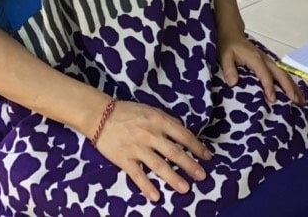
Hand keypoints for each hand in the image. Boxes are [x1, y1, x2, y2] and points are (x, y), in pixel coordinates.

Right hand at [91, 100, 211, 202]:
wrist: (100, 115)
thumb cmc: (129, 112)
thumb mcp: (152, 110)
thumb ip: (168, 122)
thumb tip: (184, 133)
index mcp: (159, 121)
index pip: (184, 135)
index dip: (197, 147)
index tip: (207, 157)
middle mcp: (151, 135)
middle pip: (175, 153)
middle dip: (190, 165)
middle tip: (202, 176)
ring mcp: (137, 149)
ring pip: (159, 166)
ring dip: (173, 178)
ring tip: (185, 189)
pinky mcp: (124, 160)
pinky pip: (138, 175)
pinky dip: (147, 187)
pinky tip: (156, 197)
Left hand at [219, 28, 304, 105]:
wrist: (232, 34)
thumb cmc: (228, 46)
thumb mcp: (224, 56)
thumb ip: (229, 69)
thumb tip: (233, 83)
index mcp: (256, 59)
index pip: (265, 74)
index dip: (269, 87)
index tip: (273, 99)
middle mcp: (265, 60)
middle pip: (280, 74)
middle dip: (289, 87)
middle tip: (296, 101)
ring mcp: (269, 61)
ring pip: (284, 74)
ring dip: (293, 86)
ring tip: (301, 100)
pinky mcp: (269, 64)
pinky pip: (282, 74)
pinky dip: (290, 83)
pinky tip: (295, 92)